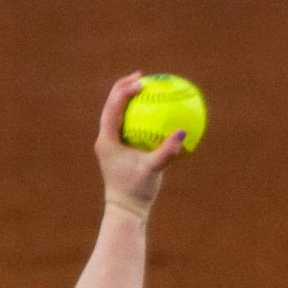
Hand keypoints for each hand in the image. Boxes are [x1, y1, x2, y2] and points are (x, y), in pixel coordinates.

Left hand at [95, 74, 185, 220]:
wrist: (125, 211)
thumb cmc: (137, 192)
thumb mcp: (153, 171)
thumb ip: (166, 152)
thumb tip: (182, 133)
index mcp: (107, 141)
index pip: (113, 108)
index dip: (125, 91)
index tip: (143, 82)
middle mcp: (105, 139)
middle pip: (111, 105)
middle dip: (124, 87)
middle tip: (142, 76)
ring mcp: (109, 144)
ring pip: (116, 114)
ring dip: (128, 99)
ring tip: (145, 88)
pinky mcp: (116, 150)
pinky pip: (125, 126)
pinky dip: (136, 116)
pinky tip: (153, 113)